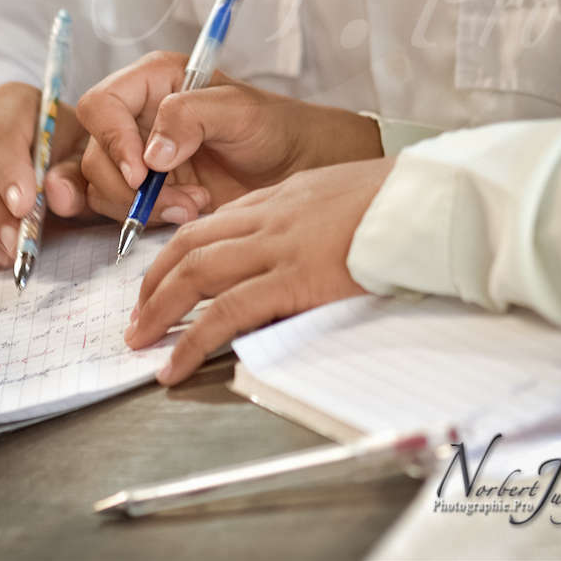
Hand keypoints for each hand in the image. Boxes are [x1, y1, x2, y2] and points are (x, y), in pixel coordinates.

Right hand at [0, 81, 96, 266]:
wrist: (63, 171)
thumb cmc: (75, 158)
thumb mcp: (87, 162)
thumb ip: (76, 176)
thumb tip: (57, 193)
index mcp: (13, 103)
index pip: (1, 131)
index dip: (8, 170)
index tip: (24, 207)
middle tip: (16, 242)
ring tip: (4, 255)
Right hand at [76, 52, 382, 224]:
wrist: (293, 169)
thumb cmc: (273, 128)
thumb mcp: (240, 112)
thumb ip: (191, 117)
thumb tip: (151, 154)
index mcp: (153, 81)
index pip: (101, 106)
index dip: (113, 141)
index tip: (142, 173)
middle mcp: (137, 115)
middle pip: (95, 153)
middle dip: (131, 186)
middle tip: (181, 200)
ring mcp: (137, 154)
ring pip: (101, 185)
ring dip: (142, 206)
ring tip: (194, 205)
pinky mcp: (144, 189)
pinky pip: (116, 208)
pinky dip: (145, 219)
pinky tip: (185, 214)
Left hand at [124, 157, 394, 383]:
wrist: (423, 199)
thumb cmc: (397, 200)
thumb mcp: (341, 195)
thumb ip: (310, 217)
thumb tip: (302, 247)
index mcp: (281, 198)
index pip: (214, 223)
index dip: (180, 252)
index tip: (163, 278)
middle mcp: (269, 217)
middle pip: (191, 246)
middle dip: (154, 282)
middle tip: (137, 316)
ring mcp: (278, 246)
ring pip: (197, 274)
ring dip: (160, 310)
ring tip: (140, 342)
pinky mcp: (293, 279)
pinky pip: (228, 312)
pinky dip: (193, 340)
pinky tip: (175, 365)